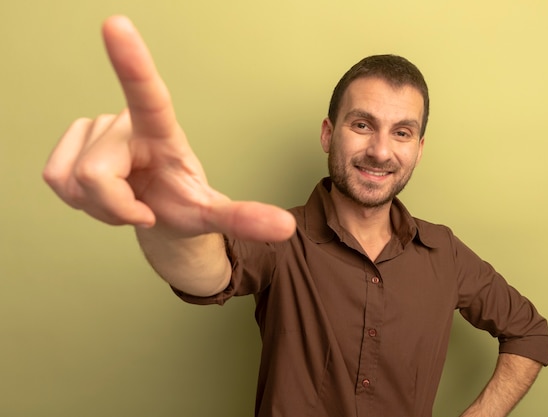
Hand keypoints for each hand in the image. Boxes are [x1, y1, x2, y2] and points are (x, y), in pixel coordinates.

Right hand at [43, 16, 294, 240]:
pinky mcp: (71, 141)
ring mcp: (96, 129)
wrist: (156, 212)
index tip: (116, 24)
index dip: (132, 63)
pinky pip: (56, 179)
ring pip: (75, 181)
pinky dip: (79, 201)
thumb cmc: (182, 204)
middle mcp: (127, 123)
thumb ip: (245, 218)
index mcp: (163, 132)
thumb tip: (286, 228)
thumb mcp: (213, 215)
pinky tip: (103, 194)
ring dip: (100, 207)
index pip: (149, 95)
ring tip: (126, 199)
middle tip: (142, 208)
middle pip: (98, 175)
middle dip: (117, 208)